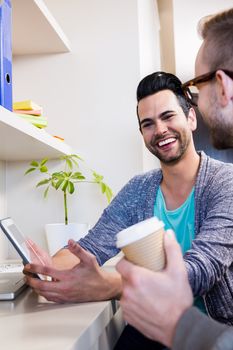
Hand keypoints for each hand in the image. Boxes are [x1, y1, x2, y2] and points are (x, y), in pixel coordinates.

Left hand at [24, 239, 121, 302]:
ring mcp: (65, 295)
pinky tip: (41, 290)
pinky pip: (50, 299)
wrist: (102, 288)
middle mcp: (65, 287)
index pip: (47, 271)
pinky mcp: (65, 300)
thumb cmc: (95, 274)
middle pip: (42, 285)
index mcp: (68, 276)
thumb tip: (71, 241)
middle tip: (26, 275)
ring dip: (35, 288)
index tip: (29, 265)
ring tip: (31, 281)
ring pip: (44, 294)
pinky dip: (43, 294)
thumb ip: (78, 250)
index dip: (36, 268)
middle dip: (31, 280)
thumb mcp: (88, 259)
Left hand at [116, 229, 192, 347]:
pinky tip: (146, 302)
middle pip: (124, 277)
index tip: (134, 261)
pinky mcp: (129, 318)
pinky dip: (134, 303)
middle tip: (146, 274)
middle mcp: (128, 292)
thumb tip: (168, 234)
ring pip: (126, 292)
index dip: (126, 261)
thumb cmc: (179, 302)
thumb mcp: (178, 271)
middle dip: (132, 275)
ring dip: (133, 289)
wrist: (181, 328)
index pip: (120, 263)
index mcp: (136, 278)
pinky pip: (128, 305)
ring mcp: (127, 306)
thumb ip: (172, 250)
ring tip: (147, 290)